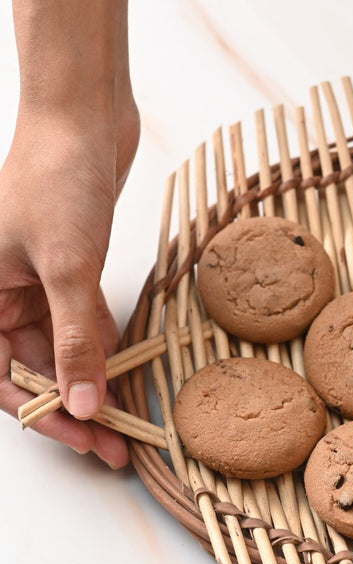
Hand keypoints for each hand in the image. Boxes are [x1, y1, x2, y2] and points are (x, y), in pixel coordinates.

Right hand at [0, 108, 136, 467]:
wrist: (83, 120)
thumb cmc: (57, 180)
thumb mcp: (67, 267)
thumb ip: (74, 339)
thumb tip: (81, 403)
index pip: (4, 379)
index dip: (44, 416)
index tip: (86, 441)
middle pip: (36, 369)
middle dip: (76, 406)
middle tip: (116, 443)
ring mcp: (33, 283)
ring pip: (61, 348)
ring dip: (93, 380)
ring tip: (128, 416)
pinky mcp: (67, 269)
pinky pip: (81, 320)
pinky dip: (102, 344)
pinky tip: (126, 369)